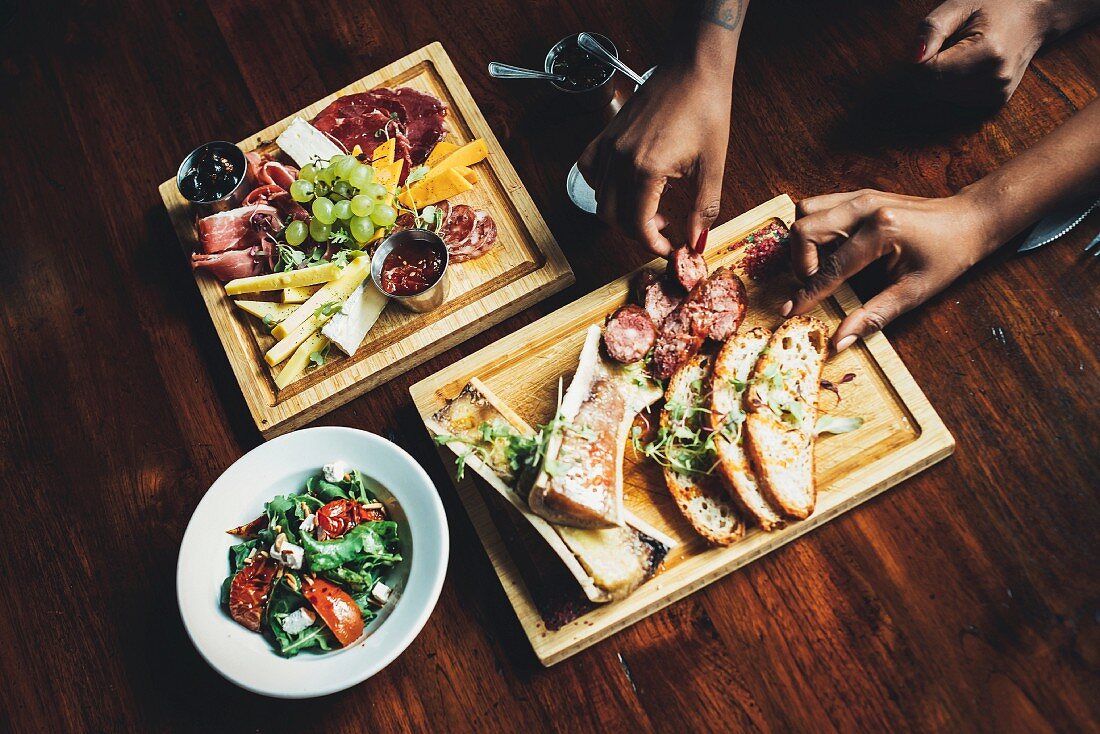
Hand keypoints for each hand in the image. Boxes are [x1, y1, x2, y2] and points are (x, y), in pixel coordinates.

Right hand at [578, 64, 731, 255]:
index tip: (667, 247)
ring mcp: (609, 145)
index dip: (652, 244)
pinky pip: (590, 169)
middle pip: (614, 217)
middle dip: (638, 232)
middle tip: (663, 229)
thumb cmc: (705, 107)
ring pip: (600, 198)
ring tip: (649, 208)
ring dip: (621, 213)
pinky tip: (623, 186)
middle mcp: (620, 159)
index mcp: (646, 170)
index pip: (637, 225)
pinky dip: (601, 187)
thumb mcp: (712, 165)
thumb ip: (703, 208)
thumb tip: (697, 239)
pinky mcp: (607, 134)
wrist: (694, 67)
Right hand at [783, 190, 998, 350]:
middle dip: (800, 263)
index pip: (830, 267)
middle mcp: (864, 207)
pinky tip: (828, 250)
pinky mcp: (857, 195)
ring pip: (805, 212)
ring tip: (819, 266)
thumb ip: (873, 316)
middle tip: (815, 284)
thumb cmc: (946, 256)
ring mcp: (859, 196)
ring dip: (802, 243)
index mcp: (882, 231)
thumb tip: (839, 341)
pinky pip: (817, 207)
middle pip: (804, 230)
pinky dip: (813, 230)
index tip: (789, 311)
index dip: (808, 293)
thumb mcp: (914, 293)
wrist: (968, 221)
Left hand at [914, 0, 1055, 105]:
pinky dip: (953, 84)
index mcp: (987, 53)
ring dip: (940, 77)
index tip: (932, 42)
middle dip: (928, 69)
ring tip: (963, 52)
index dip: (918, 60)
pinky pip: (955, 98)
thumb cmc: (995, 5)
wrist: (1034, 16)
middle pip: (932, 88)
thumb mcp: (959, 5)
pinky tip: (969, 65)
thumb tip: (913, 59)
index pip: (927, 74)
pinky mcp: (995, 101)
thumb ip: (933, 29)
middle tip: (949, 45)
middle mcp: (995, 80)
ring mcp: (997, 94)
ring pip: (940, 96)